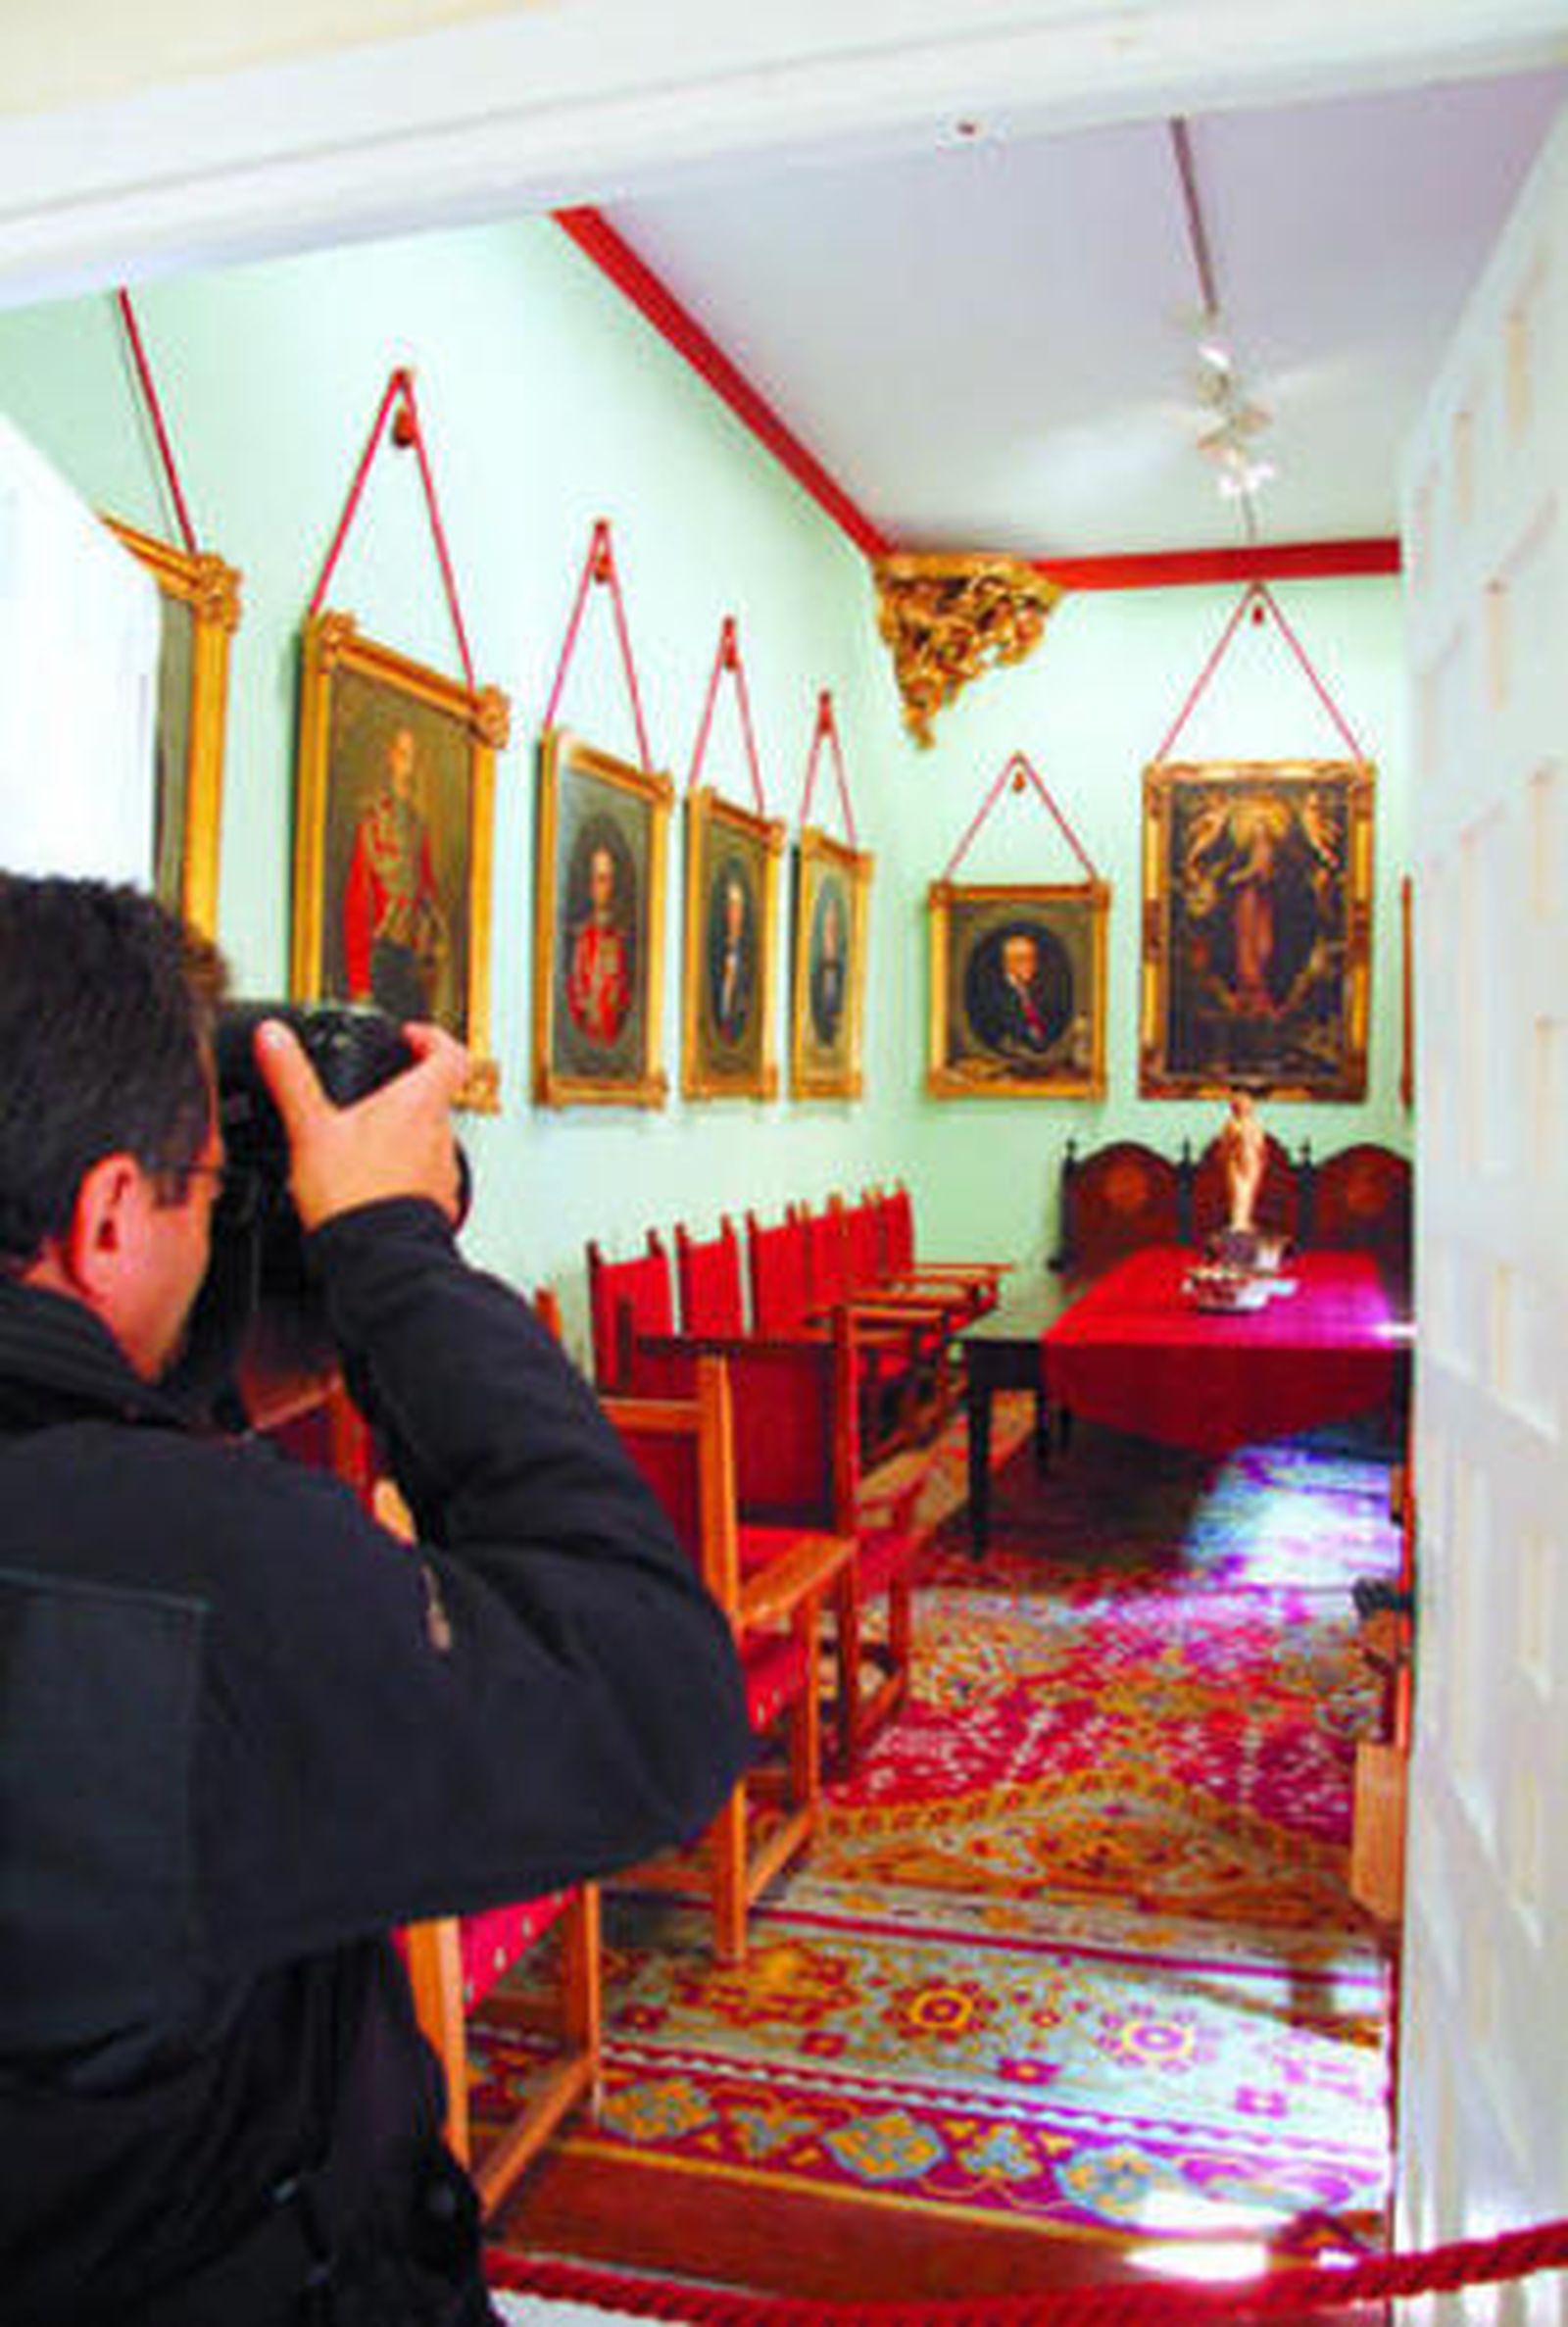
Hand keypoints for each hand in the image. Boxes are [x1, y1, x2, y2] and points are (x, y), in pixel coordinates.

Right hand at [254, 1017, 469, 1230]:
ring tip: (365, 1143)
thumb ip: (291, 1077)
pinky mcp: (437, 1205)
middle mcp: (440, 1135)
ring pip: (430, 1139)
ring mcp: (442, 1172)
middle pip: (437, 1097)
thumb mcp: (309, 1127)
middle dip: (405, 1093)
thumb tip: (274, 1037)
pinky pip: (425, 1179)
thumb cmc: (351, 1196)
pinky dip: (404, 1174)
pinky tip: (372, 1184)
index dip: (432, 1038)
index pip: (450, 1052)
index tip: (411, 1038)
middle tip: (374, 1095)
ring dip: (404, 1136)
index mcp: (418, 1103)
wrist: (375, 1257)